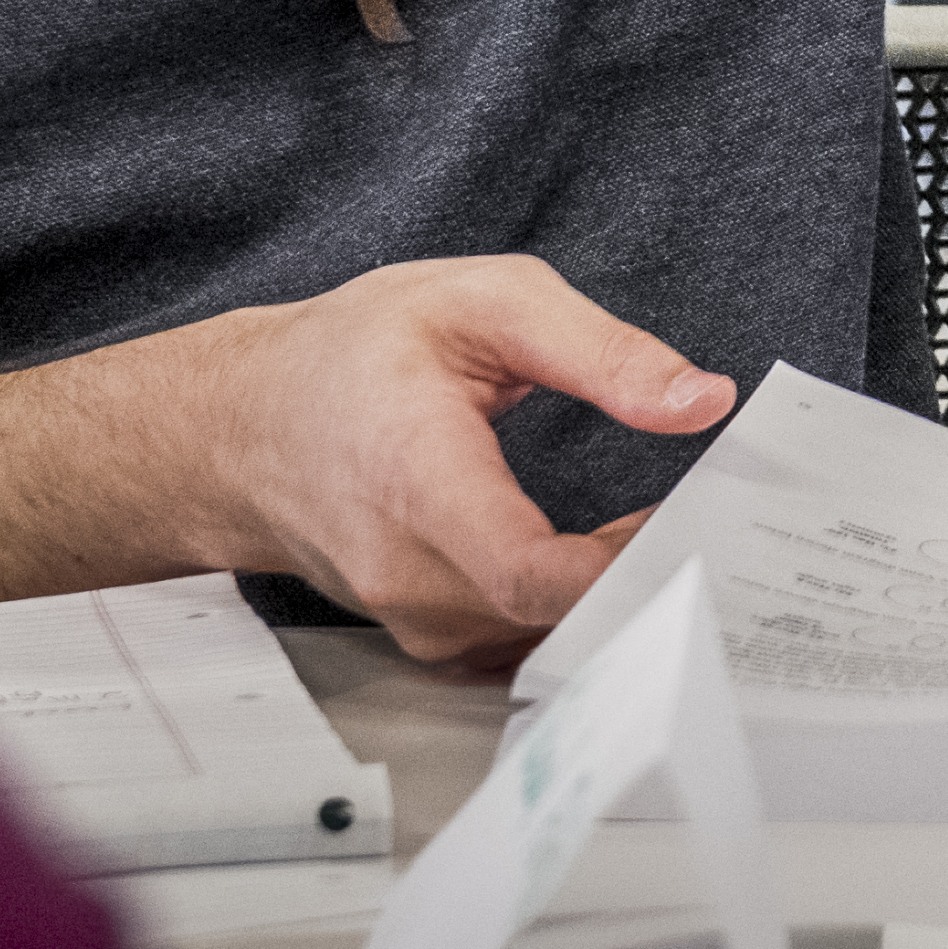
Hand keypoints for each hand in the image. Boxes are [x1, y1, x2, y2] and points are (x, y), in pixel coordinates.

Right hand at [184, 255, 738, 664]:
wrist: (244, 423)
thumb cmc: (355, 354)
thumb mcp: (485, 303)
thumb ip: (601, 350)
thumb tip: (703, 400)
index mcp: (418, 479)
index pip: (526, 572)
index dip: (619, 570)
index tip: (686, 534)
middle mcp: (406, 570)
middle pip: (550, 616)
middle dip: (641, 573)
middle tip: (701, 517)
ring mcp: (409, 615)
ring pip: (542, 638)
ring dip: (611, 594)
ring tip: (655, 529)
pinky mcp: (421, 634)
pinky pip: (515, 645)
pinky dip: (570, 613)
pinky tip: (603, 561)